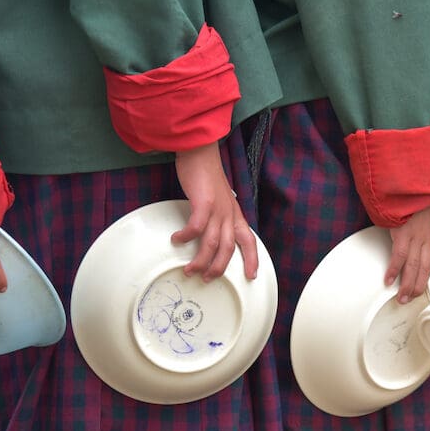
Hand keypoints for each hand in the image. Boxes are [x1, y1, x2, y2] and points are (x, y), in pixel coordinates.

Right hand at [173, 142, 258, 280]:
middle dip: (219, 268)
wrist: (201, 152)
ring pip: (212, 243)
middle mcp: (229, 214)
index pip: (249, 240)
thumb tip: (209, 234)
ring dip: (201, 260)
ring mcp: (218, 209)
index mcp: (235, 214)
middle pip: (228, 248)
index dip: (252, 259)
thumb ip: (218, 216)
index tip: (251, 276)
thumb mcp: (219, 200)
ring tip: (190, 270)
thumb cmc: (207, 176)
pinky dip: (186, 237)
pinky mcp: (204, 202)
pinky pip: (196, 227)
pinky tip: (177, 240)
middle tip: (207, 278)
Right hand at [385, 205, 429, 303]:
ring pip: (414, 267)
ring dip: (408, 285)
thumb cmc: (410, 197)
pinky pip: (399, 258)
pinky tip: (389, 280)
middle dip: (419, 286)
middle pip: (427, 268)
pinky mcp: (402, 235)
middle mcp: (427, 237)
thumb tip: (414, 227)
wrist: (406, 186)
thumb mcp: (423, 211)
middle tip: (411, 297)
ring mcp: (415, 237)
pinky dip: (394, 271)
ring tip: (402, 297)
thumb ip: (423, 222)